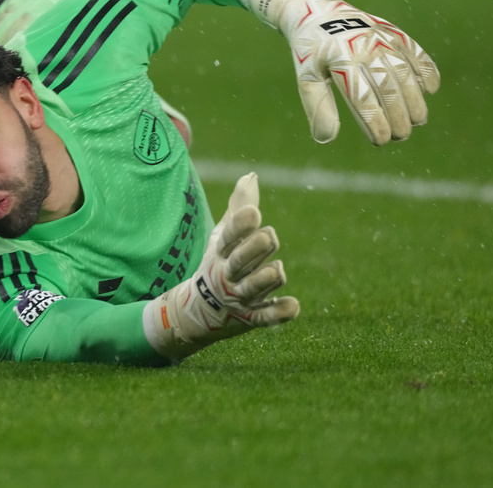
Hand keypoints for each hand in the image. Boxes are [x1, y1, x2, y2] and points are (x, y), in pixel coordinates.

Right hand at [142, 173, 299, 362]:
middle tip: (269, 237)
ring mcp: (239, 298)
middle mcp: (228, 274)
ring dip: (264, 280)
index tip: (254, 213)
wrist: (199, 312)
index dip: (241, 226)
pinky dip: (279, 313)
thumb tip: (252, 174)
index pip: (229, 237)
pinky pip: (265, 318)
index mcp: (221, 252)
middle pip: (240, 261)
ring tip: (276, 271)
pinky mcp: (251, 318)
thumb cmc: (218, 263)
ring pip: (253, 288)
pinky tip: (293, 306)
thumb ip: (240, 206)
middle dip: (254, 249)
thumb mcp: (223, 236)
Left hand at [235, 0, 440, 144]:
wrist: (315, 11)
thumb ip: (319, 107)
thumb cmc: (310, 53)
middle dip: (398, 115)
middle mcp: (363, 47)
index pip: (361, 97)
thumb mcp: (307, 78)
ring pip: (404, 71)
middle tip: (402, 136)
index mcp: (339, 60)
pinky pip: (414, 50)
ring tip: (418, 121)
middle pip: (387, 86)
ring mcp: (380, 37)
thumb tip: (326, 139)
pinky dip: (425, 69)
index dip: (374, 121)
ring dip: (414, 98)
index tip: (381, 141)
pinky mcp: (391, 31)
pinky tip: (431, 89)